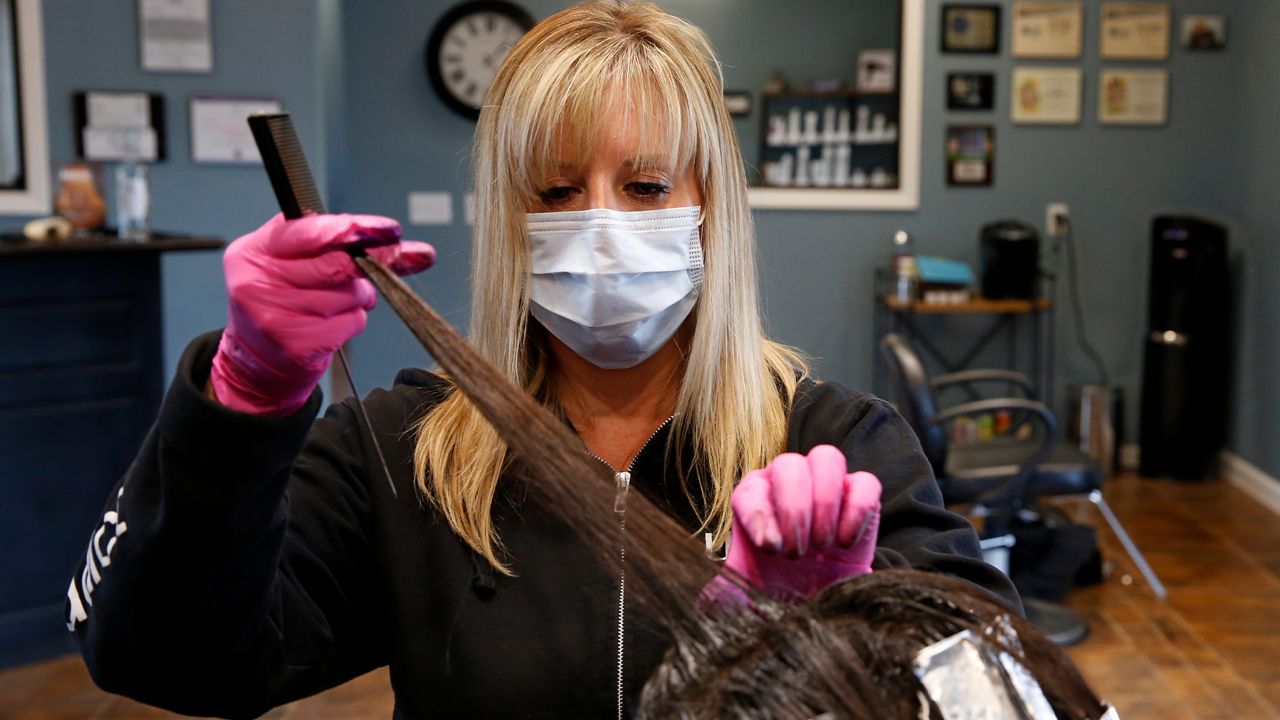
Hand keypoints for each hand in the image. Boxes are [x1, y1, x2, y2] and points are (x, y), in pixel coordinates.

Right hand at [210, 213, 434, 414]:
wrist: (256, 358)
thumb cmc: (278, 299)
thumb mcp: (285, 259)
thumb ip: (326, 240)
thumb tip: (384, 235)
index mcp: (254, 252)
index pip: (310, 233)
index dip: (354, 228)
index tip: (387, 229)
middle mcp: (259, 283)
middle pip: (336, 265)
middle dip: (374, 258)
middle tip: (396, 252)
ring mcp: (276, 318)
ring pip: (350, 294)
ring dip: (359, 294)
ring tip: (338, 301)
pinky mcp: (298, 347)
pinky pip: (352, 322)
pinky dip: (353, 319)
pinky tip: (332, 323)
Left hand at [716, 445, 881, 602]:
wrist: (818, 598)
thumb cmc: (778, 587)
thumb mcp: (748, 592)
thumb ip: (725, 594)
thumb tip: (704, 605)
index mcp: (754, 497)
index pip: (751, 490)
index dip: (759, 517)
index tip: (770, 550)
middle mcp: (787, 482)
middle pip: (789, 465)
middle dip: (794, 509)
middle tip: (797, 553)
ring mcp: (825, 483)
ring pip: (826, 459)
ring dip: (824, 501)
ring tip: (823, 545)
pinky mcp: (860, 495)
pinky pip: (865, 482)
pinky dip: (857, 509)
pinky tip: (845, 542)